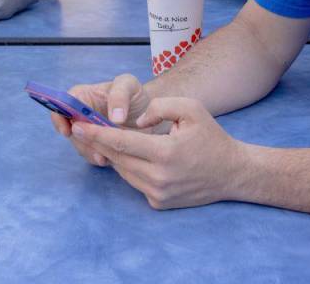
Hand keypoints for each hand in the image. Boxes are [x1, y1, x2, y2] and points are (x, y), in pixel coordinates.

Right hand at [50, 74, 152, 166]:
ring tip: (104, 158)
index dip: (60, 118)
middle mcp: (80, 114)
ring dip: (89, 152)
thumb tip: (114, 118)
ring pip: (80, 145)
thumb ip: (119, 96)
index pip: (62, 105)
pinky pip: (90, 155)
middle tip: (96, 150)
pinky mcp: (97, 146)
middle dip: (80, 142)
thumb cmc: (134, 93)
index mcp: (82, 96)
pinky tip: (108, 160)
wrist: (149, 113)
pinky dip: (97, 158)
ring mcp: (88, 132)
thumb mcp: (128, 85)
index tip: (69, 131)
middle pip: (70, 129)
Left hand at [72, 97, 248, 209]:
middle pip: (117, 158)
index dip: (96, 134)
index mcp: (165, 153)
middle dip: (98, 142)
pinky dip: (129, 168)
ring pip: (123, 171)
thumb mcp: (191, 109)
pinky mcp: (158, 203)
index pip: (121, 143)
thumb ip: (160, 107)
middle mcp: (159, 178)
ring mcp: (158, 194)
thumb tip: (136, 121)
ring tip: (107, 138)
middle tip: (81, 127)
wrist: (232, 173)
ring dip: (114, 155)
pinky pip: (134, 182)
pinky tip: (133, 155)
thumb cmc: (211, 137)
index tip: (77, 126)